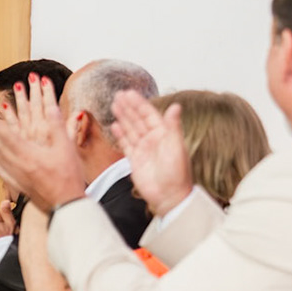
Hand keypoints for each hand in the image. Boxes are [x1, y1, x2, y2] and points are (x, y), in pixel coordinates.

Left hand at [0, 74, 86, 208]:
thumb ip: (58, 127)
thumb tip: (52, 107)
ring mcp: (19, 178)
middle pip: (0, 149)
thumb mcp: (67, 148)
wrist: (67, 205)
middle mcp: (21, 166)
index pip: (9, 137)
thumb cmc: (69, 177)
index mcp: (30, 155)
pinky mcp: (21, 187)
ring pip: (0, 161)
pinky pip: (4, 175)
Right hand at [111, 88, 194, 215]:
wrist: (169, 197)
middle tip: (118, 95)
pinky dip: (120, 135)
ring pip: (131, 129)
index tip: (129, 93)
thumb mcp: (176, 147)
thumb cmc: (176, 174)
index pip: (149, 115)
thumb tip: (176, 106)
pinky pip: (126, 144)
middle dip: (128, 107)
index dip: (139, 104)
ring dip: (123, 117)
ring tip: (114, 105)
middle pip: (138, 119)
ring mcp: (144, 150)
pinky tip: (115, 126)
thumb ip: (173, 126)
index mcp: (164, 134)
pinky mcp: (135, 161)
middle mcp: (153, 140)